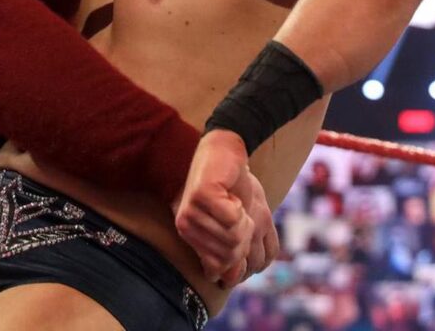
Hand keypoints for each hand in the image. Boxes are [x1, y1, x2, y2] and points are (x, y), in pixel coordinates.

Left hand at [174, 129, 279, 286]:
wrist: (228, 152)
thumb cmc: (235, 189)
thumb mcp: (240, 225)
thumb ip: (234, 253)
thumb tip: (226, 281)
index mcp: (193, 239)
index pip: (226, 271)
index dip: (245, 259)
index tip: (245, 235)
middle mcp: (187, 228)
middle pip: (232, 257)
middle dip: (246, 237)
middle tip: (243, 215)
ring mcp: (191, 212)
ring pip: (234, 239)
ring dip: (247, 221)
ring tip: (238, 205)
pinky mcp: (200, 196)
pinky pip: (233, 220)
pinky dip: (242, 208)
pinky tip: (234, 197)